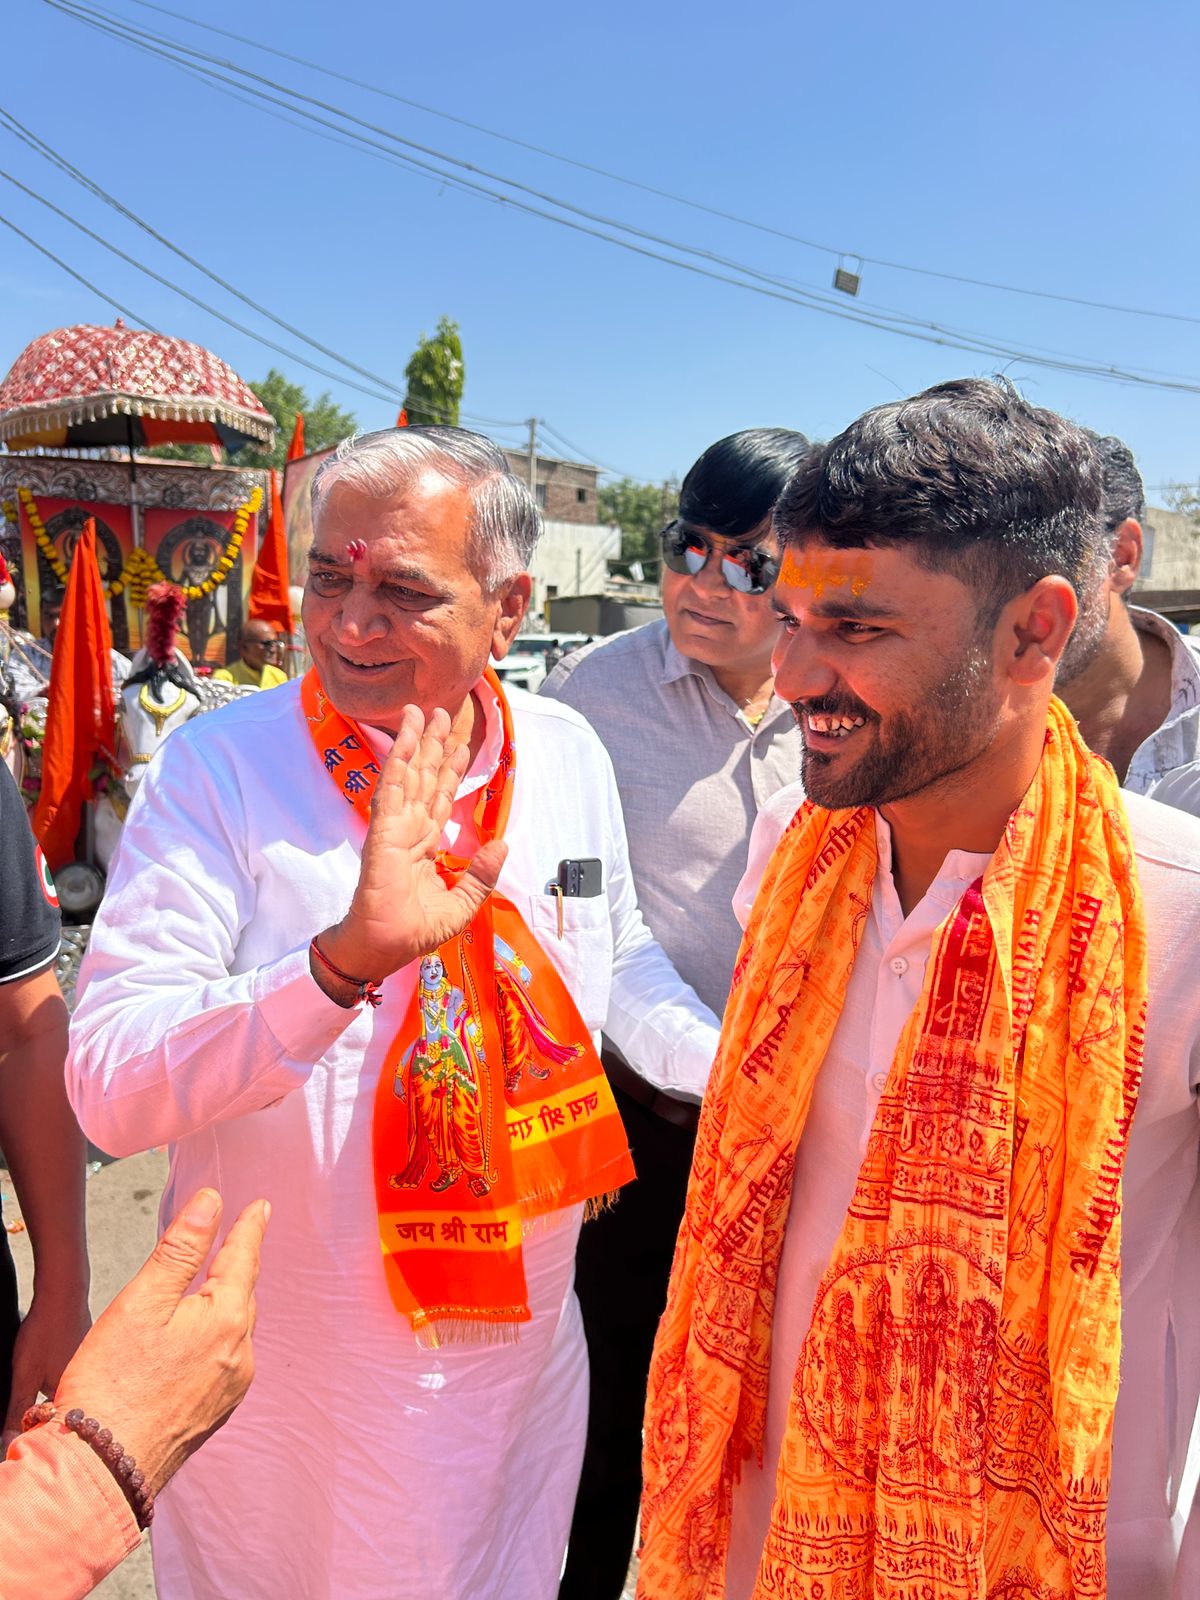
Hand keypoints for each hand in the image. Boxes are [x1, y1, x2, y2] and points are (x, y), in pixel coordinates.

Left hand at [1, 1283, 90, 1447]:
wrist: (63, 1294)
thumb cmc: (45, 1332)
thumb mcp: (23, 1377)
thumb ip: (17, 1411)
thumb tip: (9, 1441)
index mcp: (75, 1396)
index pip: (55, 1426)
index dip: (36, 1427)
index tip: (23, 1424)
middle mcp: (89, 1385)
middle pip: (63, 1410)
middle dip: (44, 1411)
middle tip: (33, 1391)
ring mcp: (91, 1369)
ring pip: (69, 1392)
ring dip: (53, 1393)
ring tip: (41, 1371)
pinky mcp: (88, 1356)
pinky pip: (75, 1376)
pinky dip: (62, 1375)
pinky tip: (51, 1358)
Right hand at [52, 1189, 268, 1496]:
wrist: (101, 1469)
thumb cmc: (113, 1384)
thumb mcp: (143, 1301)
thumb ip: (182, 1249)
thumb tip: (213, 1204)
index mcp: (225, 1319)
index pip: (243, 1258)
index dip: (249, 1229)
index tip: (261, 1208)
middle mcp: (239, 1354)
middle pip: (244, 1295)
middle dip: (240, 1265)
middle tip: (241, 1239)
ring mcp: (230, 1389)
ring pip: (237, 1331)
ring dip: (229, 1305)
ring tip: (219, 1286)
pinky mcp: (214, 1414)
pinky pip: (227, 1362)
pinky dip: (218, 1341)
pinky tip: (199, 1344)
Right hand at [317, 704, 506, 985]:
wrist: (382, 949)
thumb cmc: (412, 933)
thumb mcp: (461, 906)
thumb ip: (480, 876)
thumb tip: (502, 844)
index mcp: (424, 845)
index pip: (440, 798)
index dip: (449, 770)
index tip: (459, 744)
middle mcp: (409, 830)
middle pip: (424, 778)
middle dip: (433, 745)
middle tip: (440, 712)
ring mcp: (393, 828)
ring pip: (407, 775)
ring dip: (413, 742)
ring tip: (420, 712)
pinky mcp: (381, 833)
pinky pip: (391, 791)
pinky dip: (397, 763)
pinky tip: (403, 739)